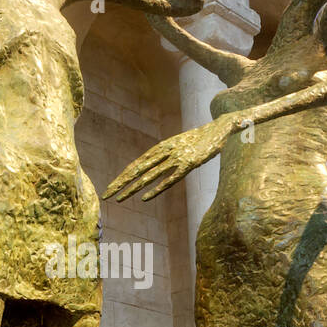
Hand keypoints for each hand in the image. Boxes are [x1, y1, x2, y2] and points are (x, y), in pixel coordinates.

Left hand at [103, 115, 235, 202]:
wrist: (220, 128)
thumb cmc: (199, 139)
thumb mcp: (179, 144)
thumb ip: (166, 154)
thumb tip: (153, 166)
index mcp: (162, 146)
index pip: (137, 164)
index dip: (122, 177)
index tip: (110, 187)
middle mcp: (165, 152)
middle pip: (138, 169)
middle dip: (121, 183)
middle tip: (106, 195)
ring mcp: (176, 158)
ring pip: (150, 175)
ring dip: (133, 188)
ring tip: (119, 198)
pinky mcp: (189, 164)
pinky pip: (170, 179)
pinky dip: (156, 188)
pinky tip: (144, 198)